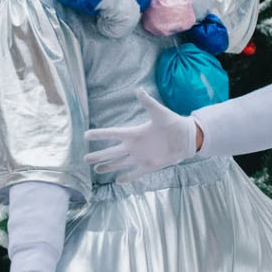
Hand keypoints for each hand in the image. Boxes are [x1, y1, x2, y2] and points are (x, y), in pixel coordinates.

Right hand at [83, 88, 197, 179]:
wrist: (187, 137)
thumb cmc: (173, 123)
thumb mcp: (160, 113)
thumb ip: (148, 103)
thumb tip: (139, 90)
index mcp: (134, 133)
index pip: (112, 134)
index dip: (99, 134)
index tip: (85, 135)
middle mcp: (134, 146)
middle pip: (112, 152)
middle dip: (98, 156)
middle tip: (85, 159)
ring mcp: (141, 157)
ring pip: (120, 163)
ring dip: (108, 167)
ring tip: (96, 170)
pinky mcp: (149, 166)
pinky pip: (135, 173)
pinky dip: (127, 177)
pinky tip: (117, 181)